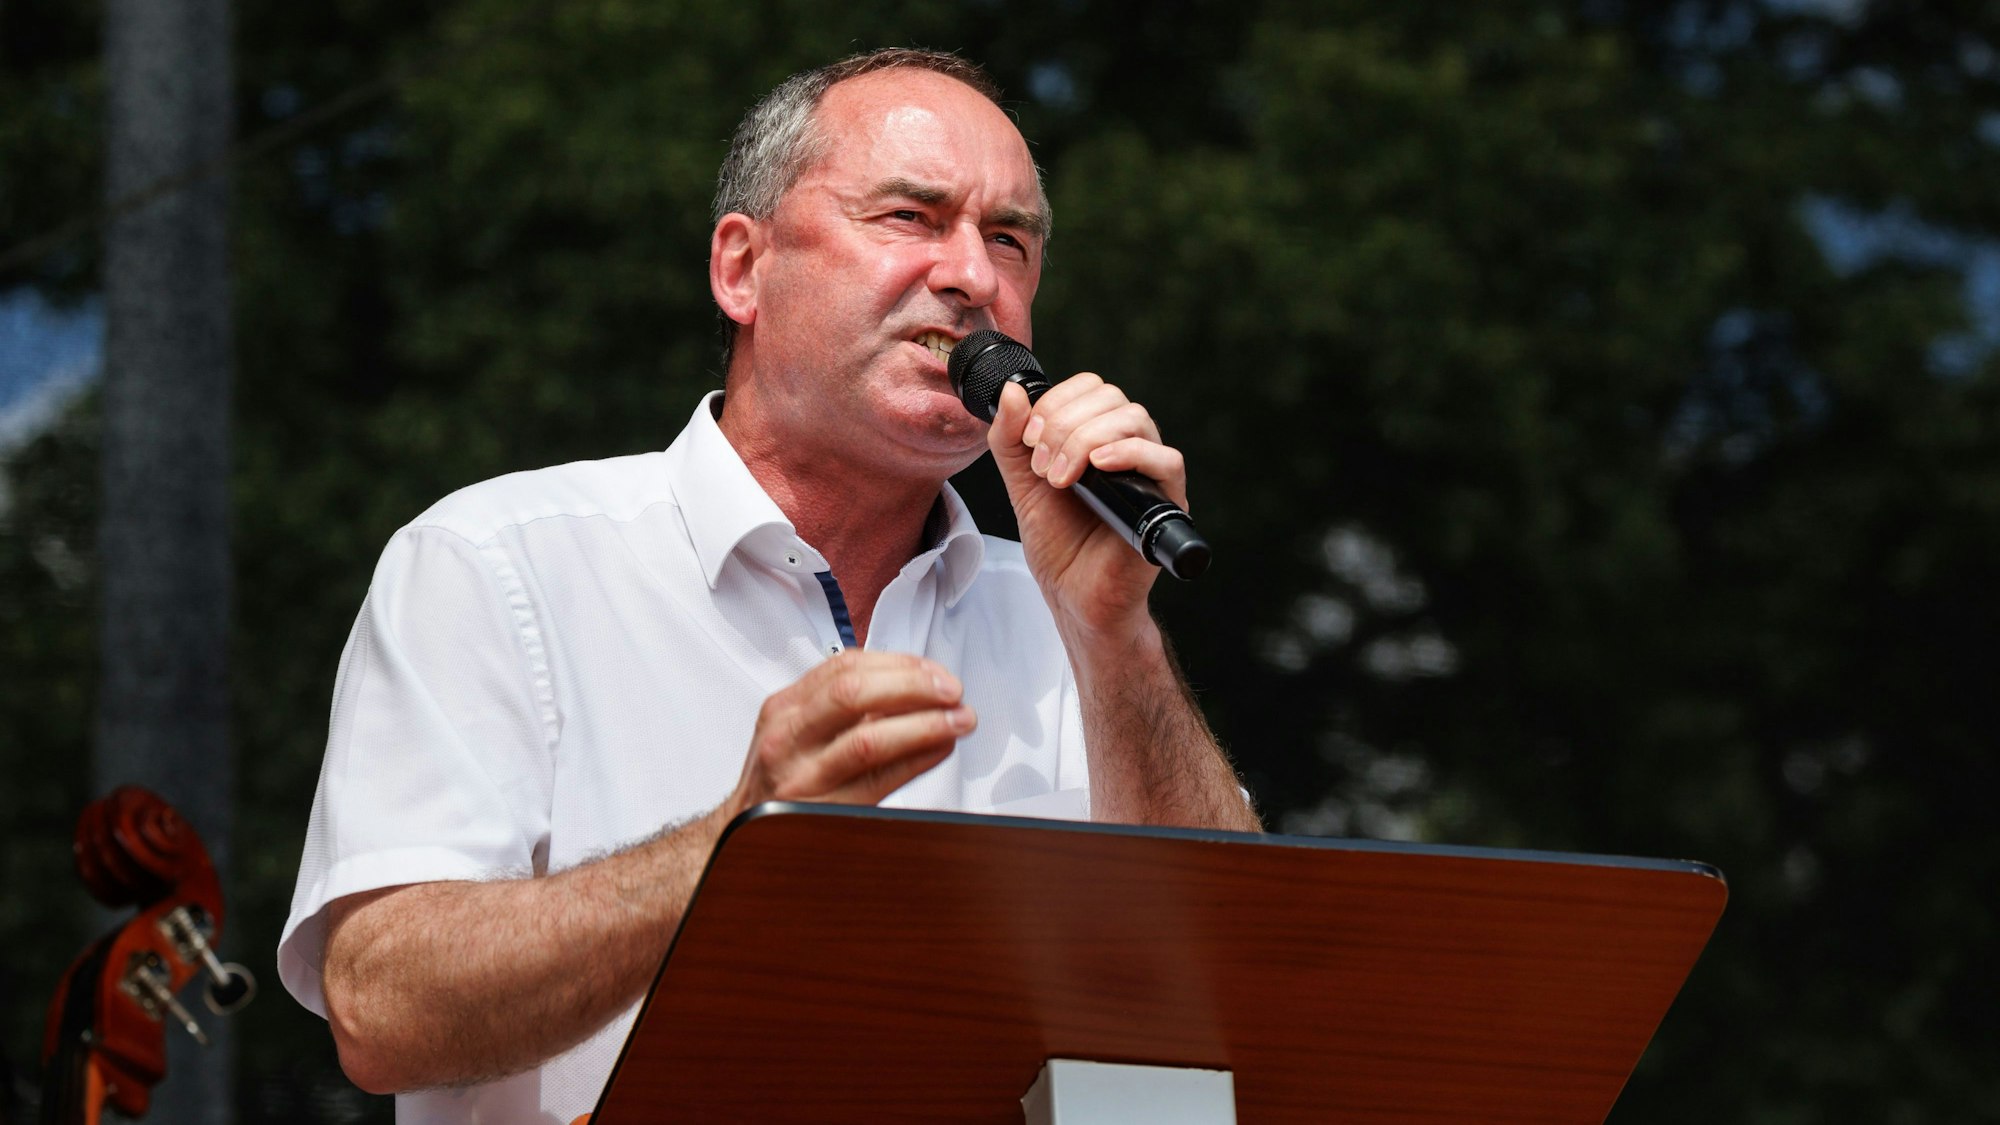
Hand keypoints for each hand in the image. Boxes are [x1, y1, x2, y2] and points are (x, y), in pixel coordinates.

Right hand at [721, 651, 974, 818]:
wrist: (740, 836)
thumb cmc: (781, 782)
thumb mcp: (797, 732)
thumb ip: (843, 707)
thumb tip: (915, 685)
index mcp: (785, 708)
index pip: (844, 665)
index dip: (898, 663)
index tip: (933, 669)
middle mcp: (788, 737)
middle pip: (853, 692)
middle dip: (913, 685)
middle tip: (952, 690)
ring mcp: (802, 776)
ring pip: (868, 739)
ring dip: (925, 724)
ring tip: (959, 720)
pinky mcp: (823, 810)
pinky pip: (877, 780)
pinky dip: (917, 759)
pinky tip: (940, 749)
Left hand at [987, 374, 1187, 645]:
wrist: (1074, 596)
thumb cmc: (1058, 542)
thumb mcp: (1021, 483)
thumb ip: (1010, 439)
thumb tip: (1013, 390)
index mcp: (1100, 436)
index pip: (1091, 388)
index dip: (1057, 402)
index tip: (1029, 438)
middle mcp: (1129, 447)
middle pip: (1111, 398)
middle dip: (1064, 424)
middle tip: (1041, 465)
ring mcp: (1150, 473)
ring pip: (1135, 419)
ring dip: (1085, 439)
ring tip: (1059, 478)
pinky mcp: (1167, 502)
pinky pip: (1167, 459)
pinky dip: (1129, 453)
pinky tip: (1098, 468)